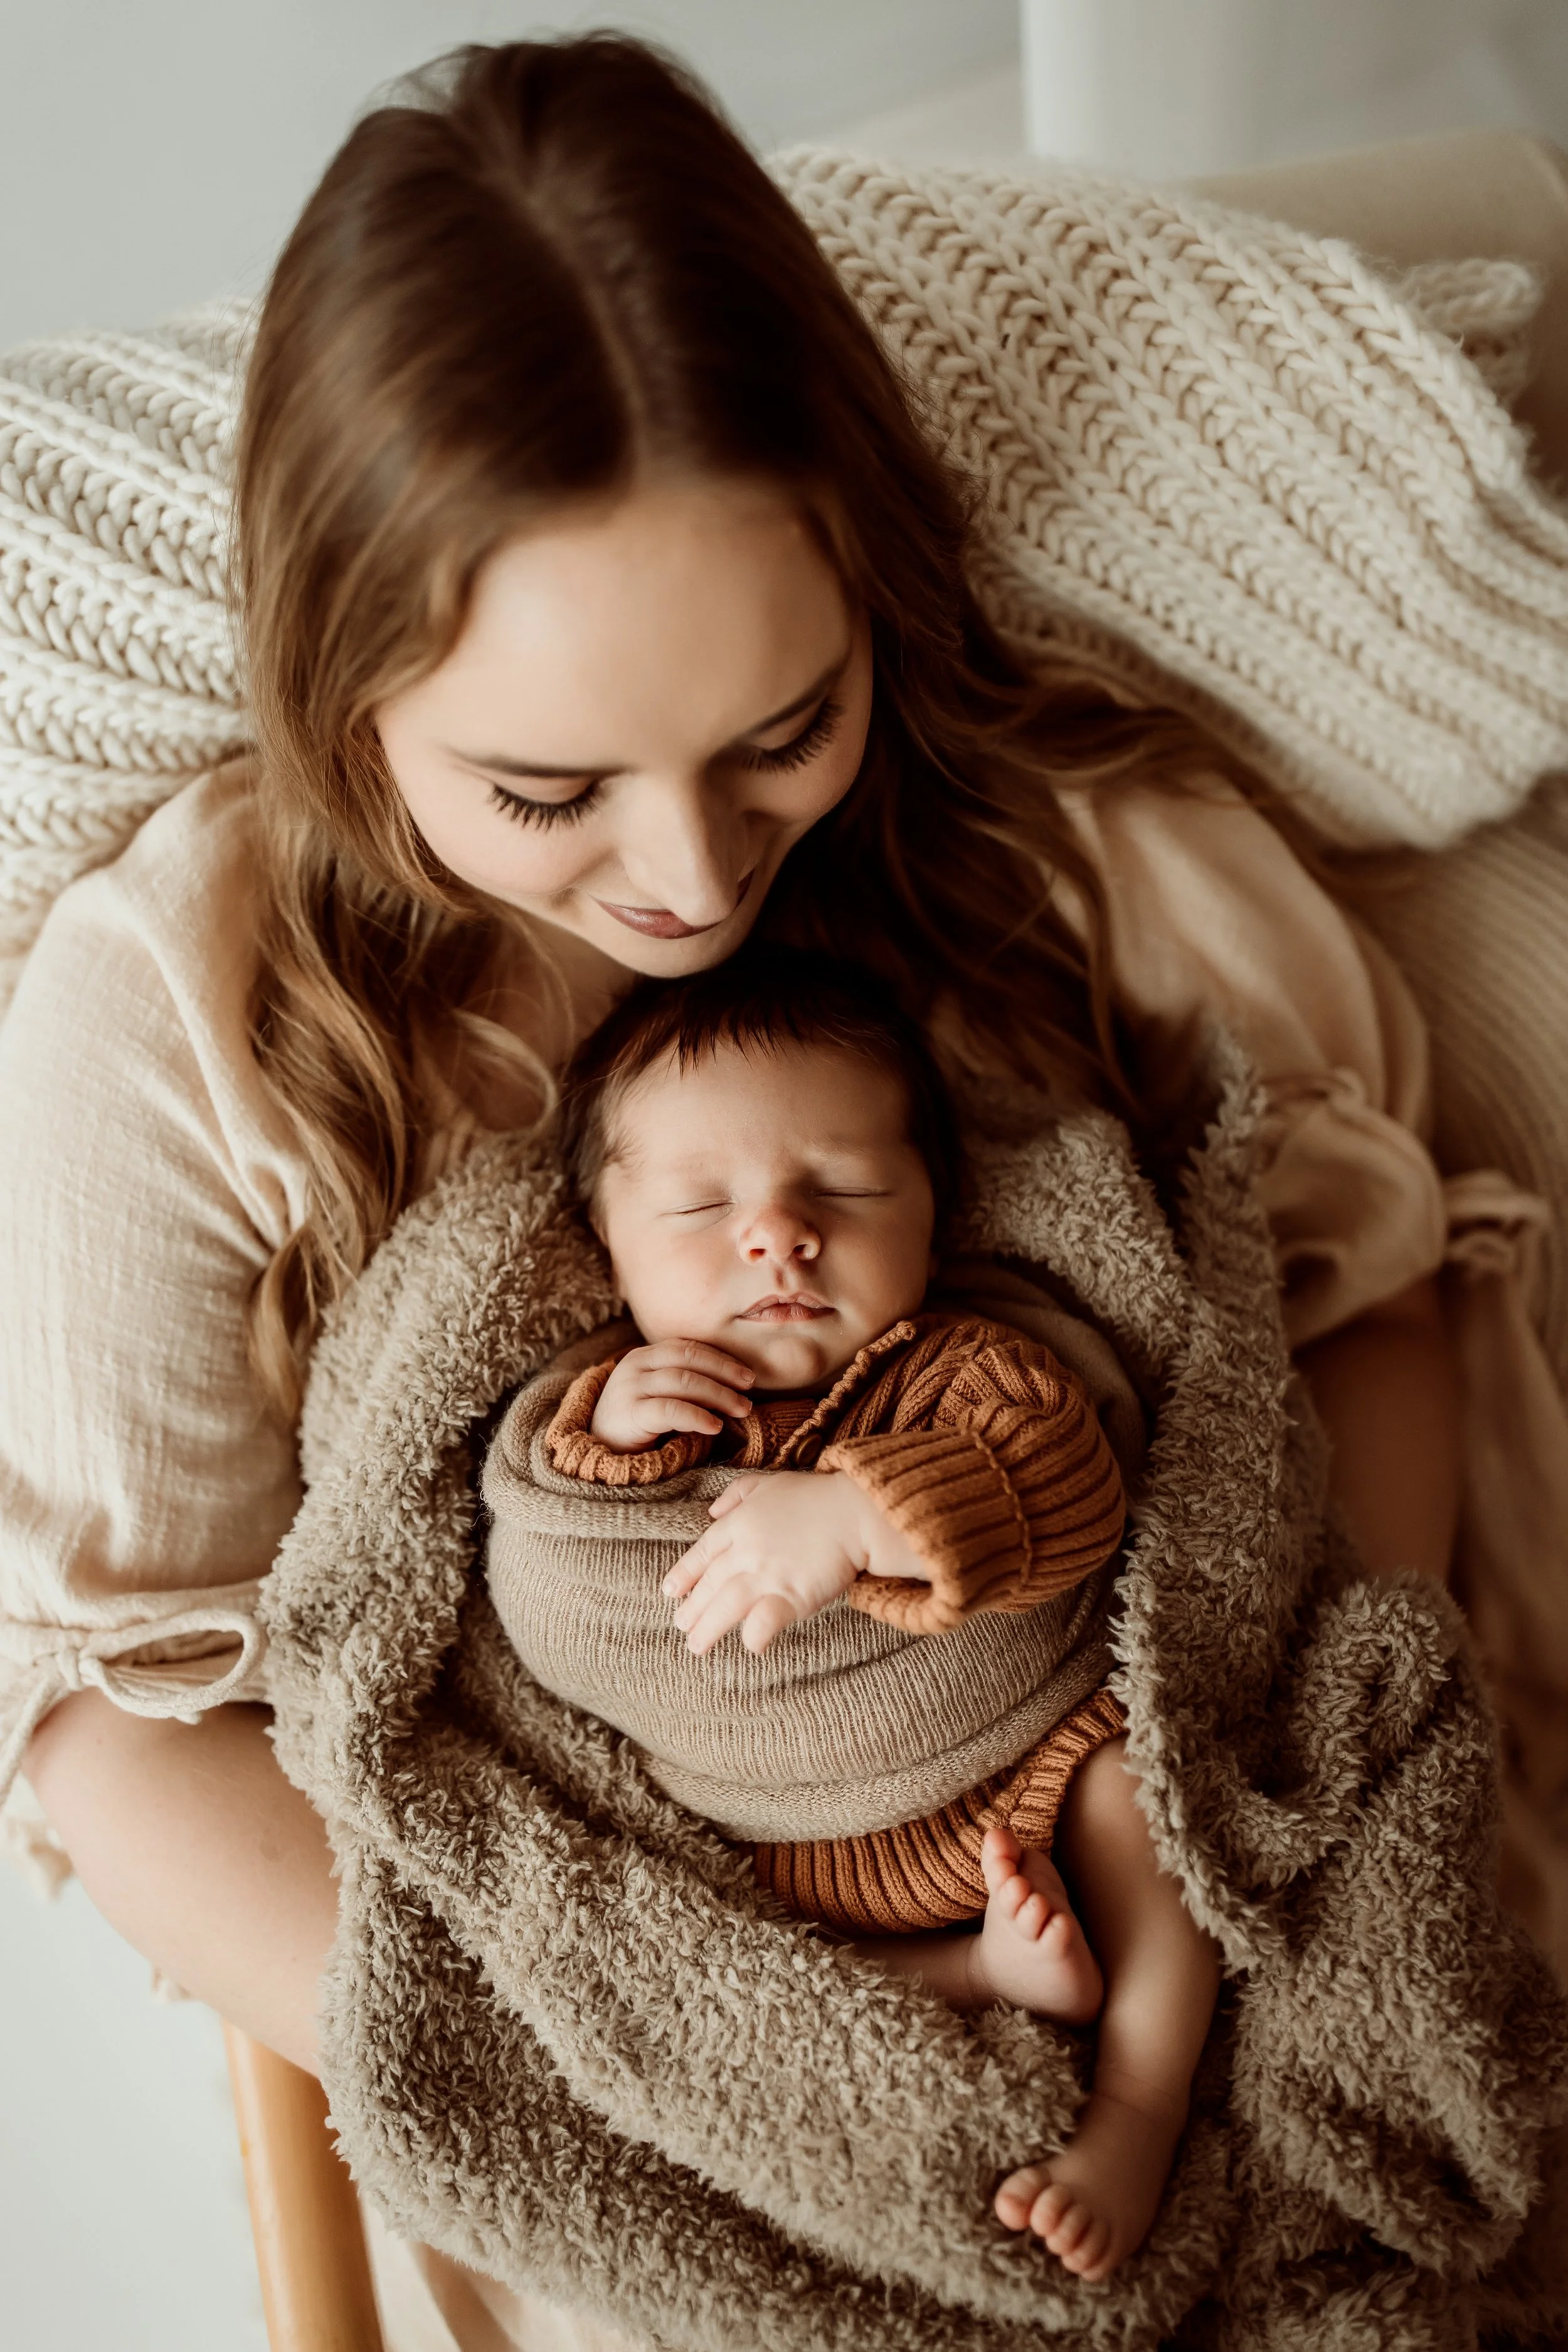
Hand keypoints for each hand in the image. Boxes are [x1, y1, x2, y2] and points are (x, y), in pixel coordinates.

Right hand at [590, 1341, 753, 1451]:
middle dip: (724, 1372)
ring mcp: (630, 1388)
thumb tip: (734, 1386)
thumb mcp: (659, 1395)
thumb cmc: (637, 1424)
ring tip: (741, 1409)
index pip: (688, 1347)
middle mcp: (635, 1365)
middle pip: (688, 1358)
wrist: (597, 1451)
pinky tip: (715, 1426)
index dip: (720, 1358)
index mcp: (644, 1356)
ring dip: (719, 1394)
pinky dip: (697, 1416)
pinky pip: (670, 1410)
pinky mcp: (629, 1414)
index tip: (746, 1373)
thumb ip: (686, 1384)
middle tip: (749, 1388)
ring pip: (683, 1381)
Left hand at [665, 1471, 879, 1654]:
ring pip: (726, 1606)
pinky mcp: (792, 1596)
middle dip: (692, 1609)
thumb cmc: (817, 1497)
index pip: (702, 1554)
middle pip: (710, 1585)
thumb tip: (712, 1512)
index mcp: (739, 1524)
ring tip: (695, 1646)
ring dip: (707, 1629)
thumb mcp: (770, 1482)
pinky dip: (754, 1636)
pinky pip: (763, 1622)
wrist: (856, 1512)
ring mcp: (767, 1575)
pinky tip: (751, 1646)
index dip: (684, 1574)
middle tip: (681, 1626)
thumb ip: (737, 1494)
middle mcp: (747, 1551)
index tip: (670, 1592)